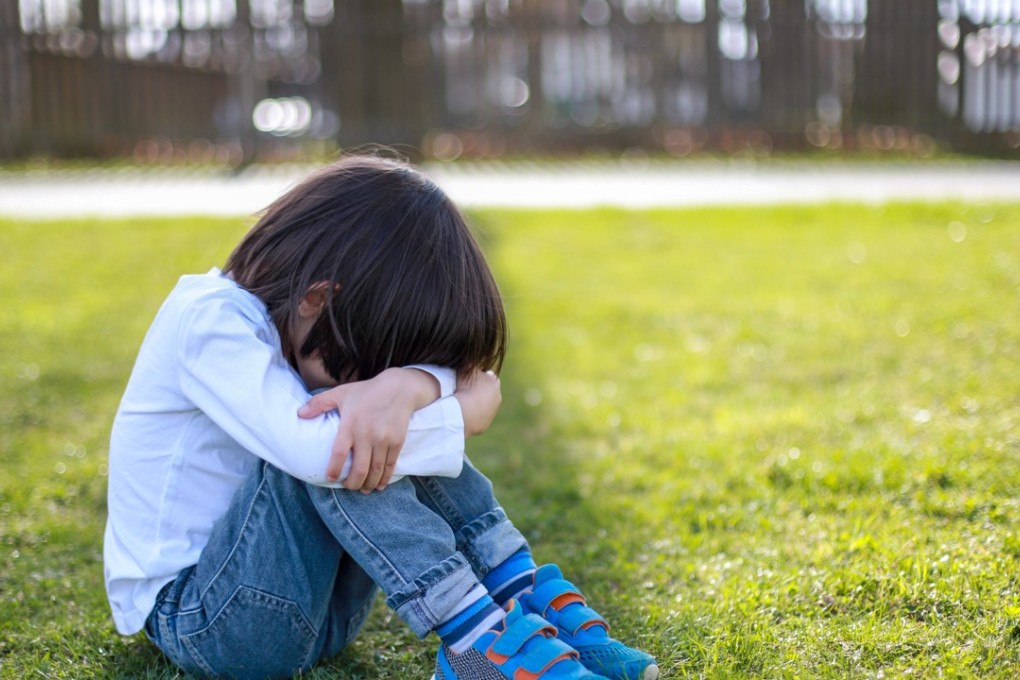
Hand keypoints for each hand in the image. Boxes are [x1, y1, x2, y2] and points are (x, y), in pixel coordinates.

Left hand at [298, 367, 439, 491]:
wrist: (399, 388)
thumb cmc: (366, 391)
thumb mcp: (340, 393)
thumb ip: (318, 403)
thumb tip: (299, 414)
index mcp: (350, 424)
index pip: (339, 453)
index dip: (334, 469)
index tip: (330, 478)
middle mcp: (367, 434)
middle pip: (359, 469)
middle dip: (353, 483)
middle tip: (348, 487)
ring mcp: (383, 440)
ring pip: (375, 470)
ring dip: (368, 484)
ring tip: (363, 490)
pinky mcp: (397, 442)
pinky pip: (390, 465)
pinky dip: (384, 478)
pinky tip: (379, 485)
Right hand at [455, 370, 501, 435]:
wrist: (463, 411)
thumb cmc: (464, 387)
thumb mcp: (467, 369)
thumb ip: (471, 365)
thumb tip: (470, 360)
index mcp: (494, 383)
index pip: (487, 376)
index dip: (477, 377)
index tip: (467, 378)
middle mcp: (497, 398)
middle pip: (487, 392)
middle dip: (479, 391)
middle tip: (464, 390)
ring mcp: (491, 413)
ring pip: (483, 406)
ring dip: (475, 404)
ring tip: (461, 402)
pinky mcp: (484, 425)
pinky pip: (477, 418)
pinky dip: (471, 415)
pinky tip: (462, 413)